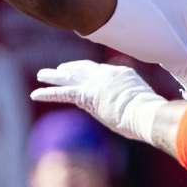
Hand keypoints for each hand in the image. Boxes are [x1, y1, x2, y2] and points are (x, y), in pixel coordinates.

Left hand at [31, 60, 165, 141]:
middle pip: (84, 69)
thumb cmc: (151, 115)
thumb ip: (138, 106)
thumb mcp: (146, 106)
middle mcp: (107, 74)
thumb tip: (144, 118)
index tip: (83, 72)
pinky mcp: (86, 95)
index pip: (102, 71)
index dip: (90, 72)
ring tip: (41, 75)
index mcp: (123, 74)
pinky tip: (36, 94)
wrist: (146, 112)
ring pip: (70, 77)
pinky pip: (62, 93)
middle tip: (59, 69)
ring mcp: (95, 83)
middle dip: (71, 69)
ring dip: (54, 76)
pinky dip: (48, 93)